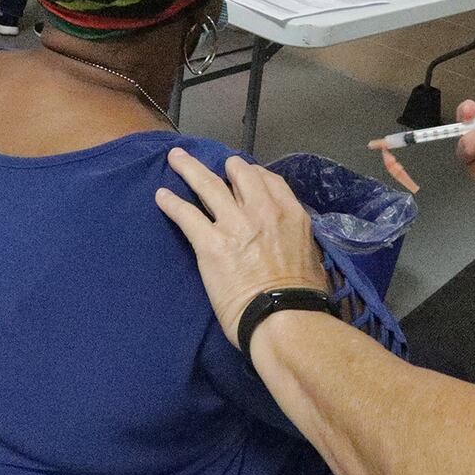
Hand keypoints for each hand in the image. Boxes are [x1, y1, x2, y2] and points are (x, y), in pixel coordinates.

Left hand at [156, 149, 328, 344]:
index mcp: (291, 214)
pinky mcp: (210, 243)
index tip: (246, 176)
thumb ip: (301, 241)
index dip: (255, 175)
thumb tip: (298, 245)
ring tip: (176, 158)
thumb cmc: (304, 297)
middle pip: (240, 174)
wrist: (284, 316)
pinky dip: (172, 203)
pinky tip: (161, 196)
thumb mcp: (314, 257)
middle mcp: (262, 210)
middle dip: (227, 167)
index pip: (270, 181)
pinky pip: (187, 214)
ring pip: (208, 185)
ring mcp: (234, 223)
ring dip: (190, 169)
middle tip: (217, 167)